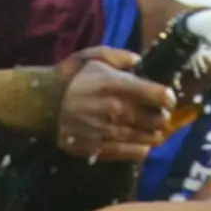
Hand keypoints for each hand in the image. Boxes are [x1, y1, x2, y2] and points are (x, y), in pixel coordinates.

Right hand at [54, 45, 174, 161]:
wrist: (42, 104)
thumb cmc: (71, 78)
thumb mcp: (92, 57)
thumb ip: (120, 57)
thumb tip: (141, 62)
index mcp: (115, 85)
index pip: (156, 94)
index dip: (168, 97)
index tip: (167, 99)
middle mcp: (115, 110)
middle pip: (156, 119)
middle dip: (162, 116)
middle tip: (159, 114)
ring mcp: (109, 131)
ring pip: (148, 137)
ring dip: (154, 133)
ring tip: (151, 128)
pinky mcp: (101, 149)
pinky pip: (134, 153)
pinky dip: (142, 149)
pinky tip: (142, 143)